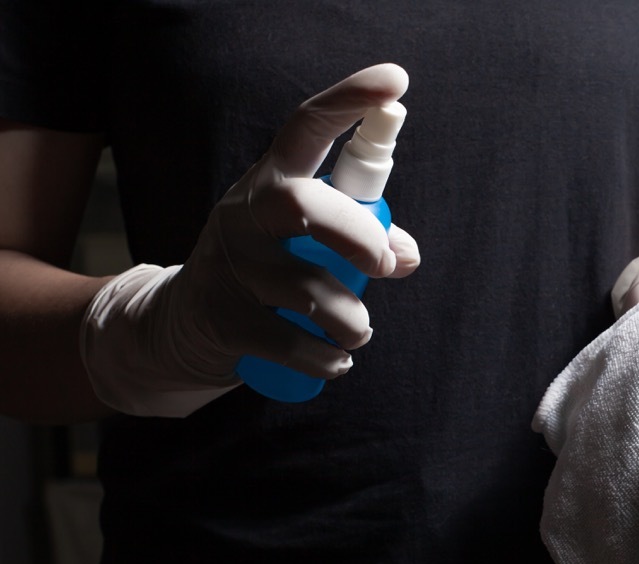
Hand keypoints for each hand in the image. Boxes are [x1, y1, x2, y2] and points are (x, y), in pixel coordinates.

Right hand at [81, 63, 419, 416]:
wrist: (181, 323)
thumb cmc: (265, 268)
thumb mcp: (305, 239)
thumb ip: (364, 235)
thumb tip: (407, 255)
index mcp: (271, 181)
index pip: (307, 126)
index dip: (350, 100)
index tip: (395, 81)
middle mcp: (247, 215)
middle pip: (303, 206)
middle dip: (359, 239)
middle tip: (384, 268)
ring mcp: (232, 268)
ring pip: (311, 292)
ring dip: (354, 321)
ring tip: (357, 329)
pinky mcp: (227, 321)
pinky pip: (295, 344)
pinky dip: (328, 359)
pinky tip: (335, 359)